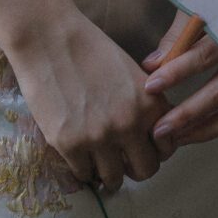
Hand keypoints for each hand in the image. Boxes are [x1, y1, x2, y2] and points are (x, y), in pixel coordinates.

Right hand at [8, 10, 166, 191]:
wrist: (49, 38)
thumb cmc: (90, 48)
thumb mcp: (130, 73)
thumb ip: (143, 104)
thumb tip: (147, 134)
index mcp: (148, 103)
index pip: (168, 147)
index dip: (156, 150)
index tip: (143, 147)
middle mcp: (129, 124)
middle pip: (145, 170)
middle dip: (135, 168)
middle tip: (122, 160)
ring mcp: (99, 137)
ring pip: (113, 179)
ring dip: (107, 173)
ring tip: (99, 160)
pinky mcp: (69, 144)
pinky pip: (83, 174)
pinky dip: (83, 168)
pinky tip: (79, 153)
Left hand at [141, 13, 217, 147]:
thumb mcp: (202, 4)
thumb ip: (179, 35)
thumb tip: (152, 65)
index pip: (206, 54)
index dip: (176, 72)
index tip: (150, 86)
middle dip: (187, 113)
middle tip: (158, 128)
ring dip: (204, 129)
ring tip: (173, 138)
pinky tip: (195, 132)